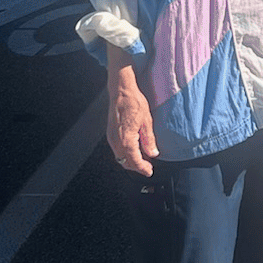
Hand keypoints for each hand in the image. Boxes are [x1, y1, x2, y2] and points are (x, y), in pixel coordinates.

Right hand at [107, 55, 158, 174]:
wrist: (120, 91)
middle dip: (136, 167)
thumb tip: (153, 153)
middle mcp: (116, 140)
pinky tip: (133, 150)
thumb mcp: (147, 121)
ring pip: (119, 156)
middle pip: (124, 161)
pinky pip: (116, 149)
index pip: (134, 161)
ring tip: (142, 160)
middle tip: (147, 167)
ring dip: (129, 161)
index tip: (149, 171)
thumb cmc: (133, 102)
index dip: (142, 168)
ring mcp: (111, 137)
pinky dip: (124, 153)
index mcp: (126, 139)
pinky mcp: (109, 133)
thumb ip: (149, 140)